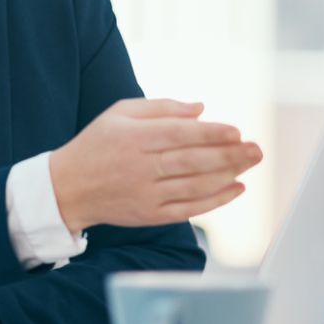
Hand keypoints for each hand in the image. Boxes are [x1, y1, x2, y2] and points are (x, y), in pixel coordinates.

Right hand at [49, 98, 260, 232]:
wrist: (67, 188)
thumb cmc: (97, 144)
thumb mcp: (119, 114)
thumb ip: (160, 108)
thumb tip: (200, 109)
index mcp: (133, 138)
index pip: (179, 135)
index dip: (210, 133)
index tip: (236, 131)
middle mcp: (140, 167)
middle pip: (192, 161)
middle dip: (229, 155)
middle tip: (256, 149)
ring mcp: (145, 194)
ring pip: (194, 186)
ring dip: (228, 176)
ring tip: (250, 164)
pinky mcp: (149, 214)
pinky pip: (188, 209)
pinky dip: (214, 201)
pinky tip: (235, 189)